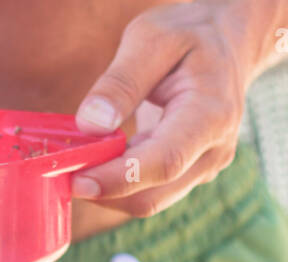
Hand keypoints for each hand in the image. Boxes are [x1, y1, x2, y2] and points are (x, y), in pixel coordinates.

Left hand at [71, 2, 257, 216]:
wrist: (227, 43)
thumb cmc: (189, 35)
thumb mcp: (151, 39)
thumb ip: (121, 83)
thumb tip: (90, 125)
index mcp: (211, 115)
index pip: (163, 162)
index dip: (118, 179)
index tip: (76, 181)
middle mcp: (213, 151)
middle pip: (152, 194)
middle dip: (103, 190)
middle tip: (60, 172)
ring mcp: (204, 168)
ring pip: (148, 200)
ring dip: (108, 190)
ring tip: (76, 162)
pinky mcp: (190, 174)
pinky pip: (149, 191)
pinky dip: (118, 183)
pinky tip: (97, 160)